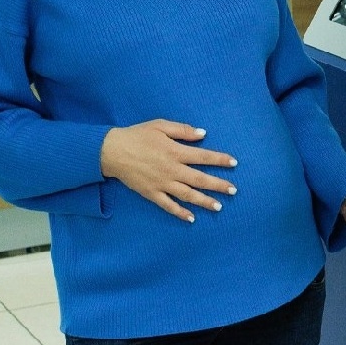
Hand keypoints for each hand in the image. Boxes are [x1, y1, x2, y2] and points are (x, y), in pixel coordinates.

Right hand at [100, 120, 237, 222]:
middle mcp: (172, 170)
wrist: (111, 151)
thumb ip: (183, 130)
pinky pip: (168, 205)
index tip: (234, 163)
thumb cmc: (137, 136)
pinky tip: (191, 218)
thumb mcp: (160, 126)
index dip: (220, 160)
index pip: (203, 157)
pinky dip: (180, 212)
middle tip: (234, 190)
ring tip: (219, 207)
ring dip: (204, 201)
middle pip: (200, 179)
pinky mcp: (151, 193)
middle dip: (219, 185)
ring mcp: (162, 183)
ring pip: (187, 195)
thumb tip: (203, 134)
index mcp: (175, 152)